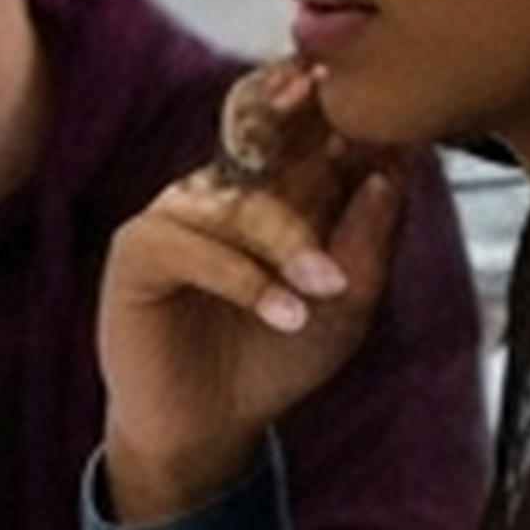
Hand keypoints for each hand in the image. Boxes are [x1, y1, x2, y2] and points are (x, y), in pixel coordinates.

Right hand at [96, 59, 404, 522]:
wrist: (214, 424)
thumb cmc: (277, 357)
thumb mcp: (347, 306)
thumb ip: (369, 243)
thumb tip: (391, 176)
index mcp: (275, 194)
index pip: (305, 138)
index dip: (336, 116)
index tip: (382, 105)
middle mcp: (224, 192)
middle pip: (266, 146)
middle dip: (302, 132)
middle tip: (345, 133)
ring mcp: (179, 216)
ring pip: (237, 202)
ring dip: (289, 241)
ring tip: (328, 288)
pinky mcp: (139, 251)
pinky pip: (189, 247)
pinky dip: (242, 279)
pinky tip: (283, 314)